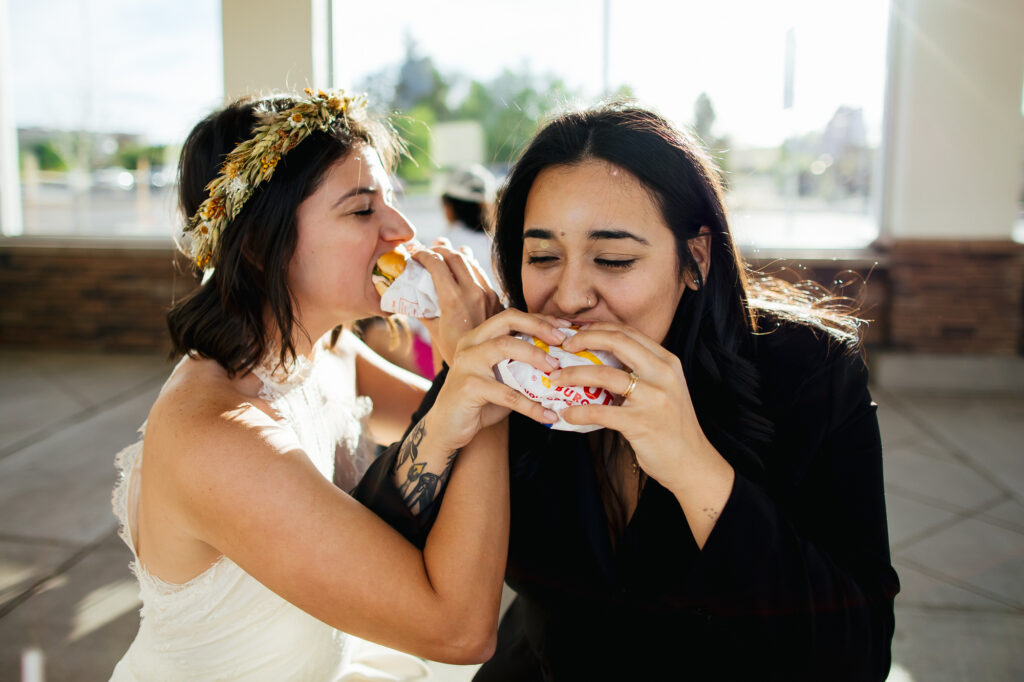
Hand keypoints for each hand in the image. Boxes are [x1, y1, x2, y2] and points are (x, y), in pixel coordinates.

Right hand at [410, 240, 502, 365]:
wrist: (484, 366)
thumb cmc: (454, 350)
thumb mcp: (433, 329)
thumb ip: (423, 309)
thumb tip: (411, 293)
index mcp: (453, 300)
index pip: (437, 264)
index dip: (423, 254)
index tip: (414, 254)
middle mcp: (473, 293)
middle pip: (455, 256)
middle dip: (439, 249)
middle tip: (429, 251)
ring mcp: (487, 294)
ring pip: (471, 262)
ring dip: (455, 255)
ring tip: (444, 255)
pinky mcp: (496, 298)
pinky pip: (481, 274)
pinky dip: (469, 267)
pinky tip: (462, 271)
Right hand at [426, 309, 567, 453]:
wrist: (448, 428)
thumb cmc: (478, 402)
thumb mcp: (501, 378)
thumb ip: (521, 366)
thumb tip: (560, 363)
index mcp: (478, 337)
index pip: (512, 317)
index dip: (540, 319)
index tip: (565, 327)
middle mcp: (470, 344)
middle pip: (507, 320)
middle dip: (539, 326)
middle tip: (563, 340)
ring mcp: (467, 363)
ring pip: (505, 347)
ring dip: (535, 355)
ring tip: (557, 370)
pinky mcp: (468, 387)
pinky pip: (507, 393)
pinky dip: (531, 405)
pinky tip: (548, 415)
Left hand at [550, 322, 719, 491]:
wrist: (691, 462)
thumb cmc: (672, 426)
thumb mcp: (664, 389)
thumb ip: (641, 372)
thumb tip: (600, 361)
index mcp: (667, 362)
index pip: (628, 332)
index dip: (598, 328)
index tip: (576, 333)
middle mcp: (662, 374)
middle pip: (617, 342)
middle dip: (584, 339)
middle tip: (562, 347)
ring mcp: (653, 398)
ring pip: (604, 375)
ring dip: (573, 374)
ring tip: (555, 379)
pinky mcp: (641, 423)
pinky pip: (600, 412)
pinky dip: (578, 412)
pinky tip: (566, 413)